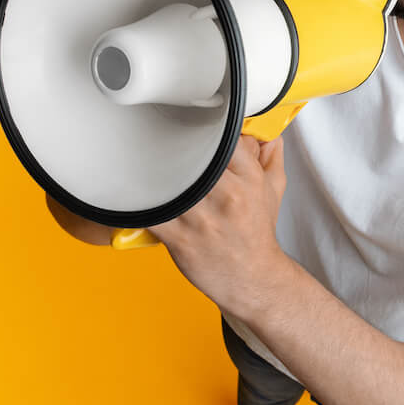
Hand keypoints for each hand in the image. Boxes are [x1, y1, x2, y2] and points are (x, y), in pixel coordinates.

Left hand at [148, 133, 293, 312]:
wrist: (253, 279)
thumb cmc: (256, 233)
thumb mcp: (272, 189)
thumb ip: (269, 155)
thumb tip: (262, 129)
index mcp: (248, 177)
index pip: (222, 136)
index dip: (200, 126)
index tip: (187, 125)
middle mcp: (226, 195)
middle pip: (189, 153)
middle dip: (171, 145)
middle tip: (157, 139)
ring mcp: (201, 217)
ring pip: (166, 179)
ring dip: (149, 169)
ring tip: (138, 160)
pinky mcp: (180, 238)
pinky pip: (150, 211)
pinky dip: (137, 201)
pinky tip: (130, 192)